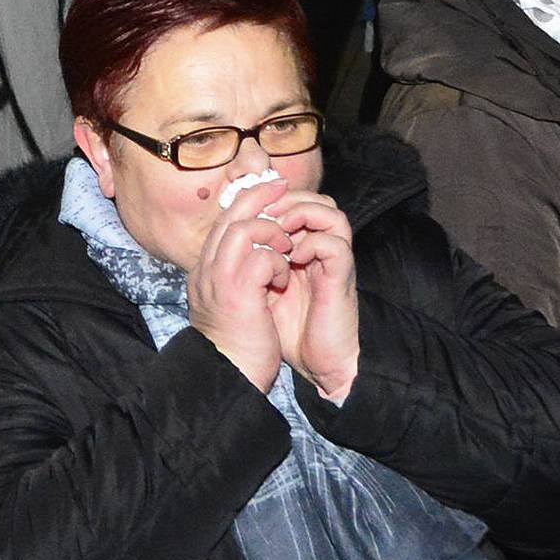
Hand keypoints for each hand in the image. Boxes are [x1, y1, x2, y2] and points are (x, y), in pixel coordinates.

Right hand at [186, 181, 299, 389]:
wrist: (229, 374)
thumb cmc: (237, 344)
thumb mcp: (231, 302)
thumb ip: (237, 277)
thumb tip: (256, 257)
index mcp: (205, 271)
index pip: (223, 223)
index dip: (247, 204)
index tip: (270, 193)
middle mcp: (206, 270)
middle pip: (229, 216)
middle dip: (259, 198)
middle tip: (282, 188)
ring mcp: (218, 279)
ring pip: (242, 229)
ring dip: (270, 231)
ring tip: (286, 246)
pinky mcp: (237, 293)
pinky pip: (260, 258)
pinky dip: (276, 262)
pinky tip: (283, 278)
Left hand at [261, 192, 360, 402]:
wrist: (314, 363)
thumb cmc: (285, 329)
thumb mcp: (253, 291)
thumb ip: (243, 264)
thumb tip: (218, 240)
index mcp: (296, 247)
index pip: (288, 202)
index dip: (266, 197)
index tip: (240, 208)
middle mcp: (316, 248)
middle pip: (311, 198)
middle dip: (283, 199)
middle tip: (262, 212)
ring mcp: (330, 261)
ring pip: (330, 212)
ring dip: (300, 214)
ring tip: (278, 231)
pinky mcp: (341, 277)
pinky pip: (335, 244)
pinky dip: (312, 244)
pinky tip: (293, 259)